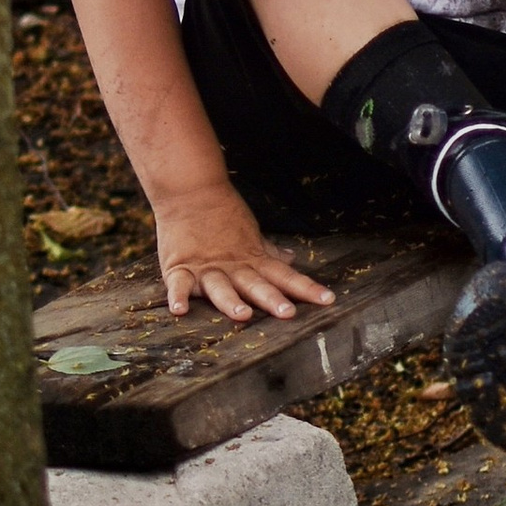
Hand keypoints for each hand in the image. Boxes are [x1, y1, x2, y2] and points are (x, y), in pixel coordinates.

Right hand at [154, 190, 332, 324]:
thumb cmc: (223, 215)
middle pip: (256, 284)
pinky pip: (178, 284)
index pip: (285, 276)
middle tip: (288, 312)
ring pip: (221, 287)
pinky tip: (179, 310)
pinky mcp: (180, 267)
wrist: (190, 191)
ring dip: (231, 301)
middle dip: (272, 299)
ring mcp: (206, 268)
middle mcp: (233, 267)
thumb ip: (269, 252)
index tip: (328, 300)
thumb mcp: (251, 235)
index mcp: (252, 260)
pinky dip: (178, 296)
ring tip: (242, 315)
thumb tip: (292, 259)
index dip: (306, 288)